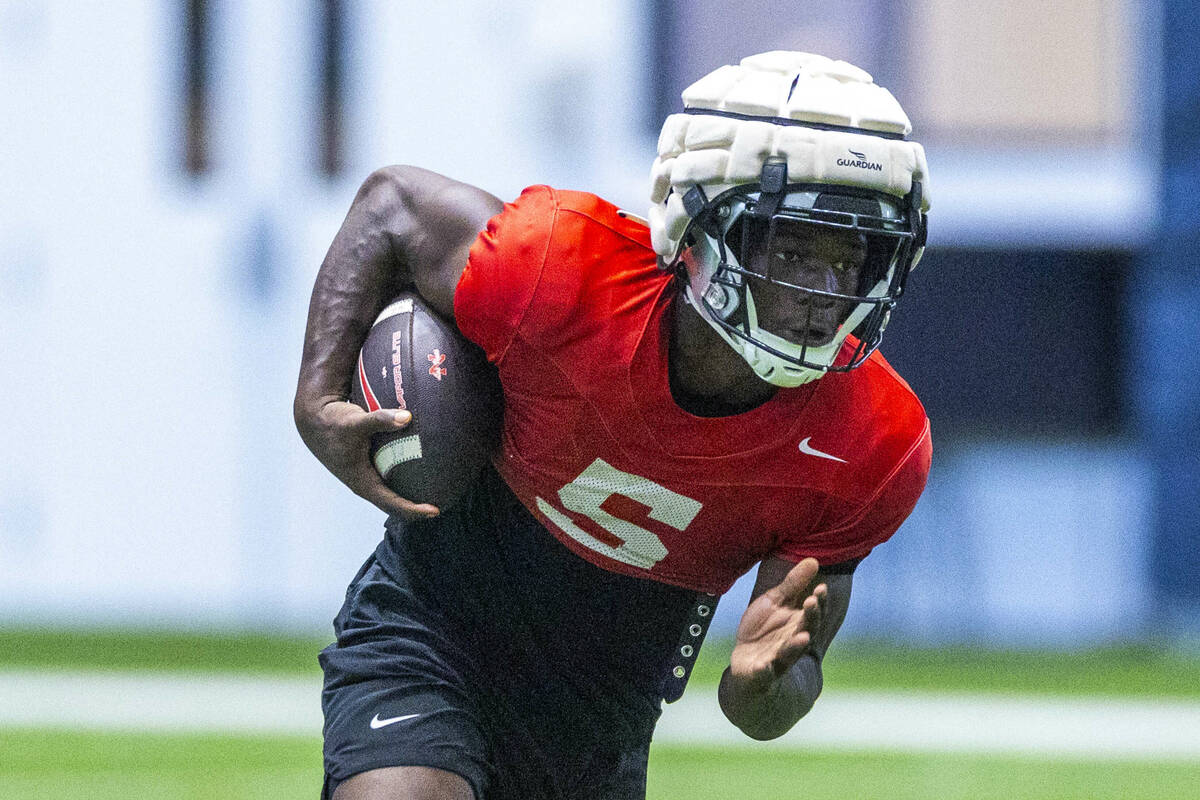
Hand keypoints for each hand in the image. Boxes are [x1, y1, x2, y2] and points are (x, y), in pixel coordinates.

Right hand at [295, 399, 438, 518]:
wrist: (313, 420)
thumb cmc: (334, 423)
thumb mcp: (356, 422)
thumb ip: (381, 419)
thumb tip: (408, 416)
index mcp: (362, 482)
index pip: (392, 504)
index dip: (414, 510)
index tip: (435, 511)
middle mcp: (364, 484)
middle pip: (394, 505)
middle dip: (416, 509)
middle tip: (443, 505)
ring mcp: (365, 478)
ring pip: (391, 494)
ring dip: (411, 497)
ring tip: (436, 492)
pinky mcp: (366, 468)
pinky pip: (389, 480)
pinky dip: (405, 480)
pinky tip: (422, 470)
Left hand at [728, 557, 826, 694]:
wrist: (747, 664)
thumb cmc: (764, 629)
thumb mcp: (775, 602)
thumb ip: (793, 584)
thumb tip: (814, 560)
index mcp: (797, 624)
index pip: (813, 613)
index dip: (818, 602)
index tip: (821, 587)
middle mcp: (792, 643)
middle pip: (805, 630)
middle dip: (810, 618)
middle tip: (811, 603)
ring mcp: (777, 660)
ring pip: (789, 653)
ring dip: (795, 646)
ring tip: (802, 637)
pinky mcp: (760, 674)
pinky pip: (764, 674)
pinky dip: (764, 671)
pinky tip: (764, 666)